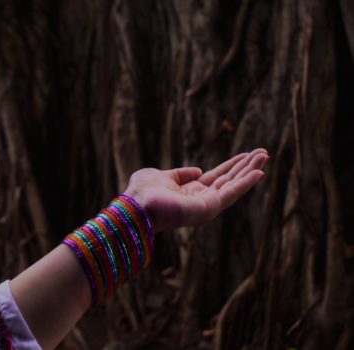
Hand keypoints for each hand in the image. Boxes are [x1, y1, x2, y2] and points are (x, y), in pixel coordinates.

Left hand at [123, 149, 268, 232]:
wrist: (136, 205)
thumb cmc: (142, 192)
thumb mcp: (162, 175)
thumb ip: (180, 174)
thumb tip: (197, 170)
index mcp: (189, 192)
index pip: (216, 177)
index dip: (232, 166)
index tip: (246, 154)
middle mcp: (200, 199)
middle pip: (229, 180)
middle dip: (246, 166)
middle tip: (264, 152)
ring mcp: (206, 205)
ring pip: (234, 185)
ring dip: (250, 171)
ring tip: (265, 155)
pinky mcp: (208, 208)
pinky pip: (231, 193)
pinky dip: (246, 183)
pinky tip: (260, 172)